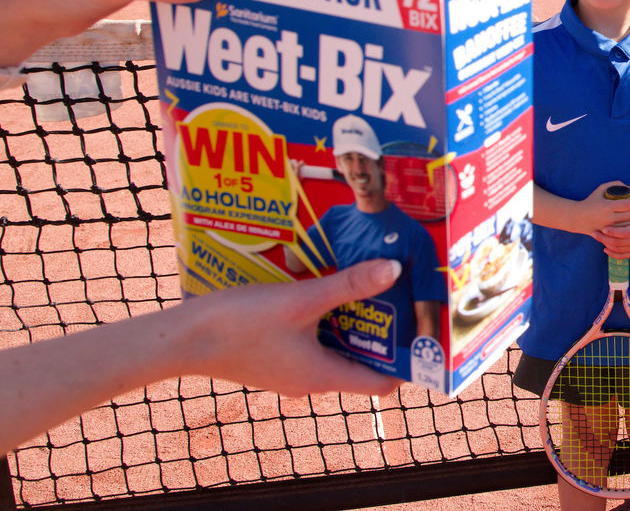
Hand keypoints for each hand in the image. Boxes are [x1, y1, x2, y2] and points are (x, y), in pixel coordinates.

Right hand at [186, 258, 403, 397]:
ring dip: (352, 323)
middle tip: (399, 297)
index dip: (407, 363)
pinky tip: (324, 291)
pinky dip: (326, 322)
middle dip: (382, 333)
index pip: (383, 384)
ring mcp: (291, 372)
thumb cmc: (239, 324)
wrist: (180, 340)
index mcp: (324, 376)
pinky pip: (313, 343)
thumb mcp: (301, 299)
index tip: (423, 333)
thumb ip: (349, 285)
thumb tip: (394, 271)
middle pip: (362, 363)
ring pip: (336, 350)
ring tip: (367, 287)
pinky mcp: (275, 359)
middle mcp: (311, 381)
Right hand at [575, 181, 629, 243]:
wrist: (577, 218)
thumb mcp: (600, 189)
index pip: (627, 205)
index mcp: (607, 206)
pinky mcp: (608, 235)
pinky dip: (628, 227)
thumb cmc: (591, 201)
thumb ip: (615, 184)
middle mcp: (608, 218)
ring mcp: (609, 228)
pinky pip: (623, 232)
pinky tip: (629, 223)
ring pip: (629, 225)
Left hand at [598, 197, 629, 258]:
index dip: (614, 232)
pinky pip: (624, 256)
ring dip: (606, 245)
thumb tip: (617, 191)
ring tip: (597, 237)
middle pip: (619, 243)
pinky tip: (605, 248)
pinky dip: (613, 254)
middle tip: (594, 232)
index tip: (604, 228)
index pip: (625, 233)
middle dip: (605, 239)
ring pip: (619, 250)